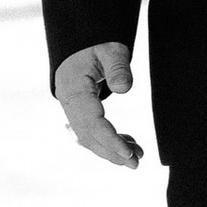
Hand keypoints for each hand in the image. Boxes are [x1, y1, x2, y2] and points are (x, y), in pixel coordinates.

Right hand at [54, 42, 141, 168]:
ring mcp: (71, 109)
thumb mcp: (110, 49)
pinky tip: (128, 145)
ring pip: (89, 138)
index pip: (91, 121)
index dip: (109, 139)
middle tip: (136, 163)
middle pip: (88, 135)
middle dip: (111, 152)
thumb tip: (123, 89)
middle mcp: (68, 103)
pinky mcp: (79, 112)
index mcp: (73, 88)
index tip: (128, 152)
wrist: (81, 43)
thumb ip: (118, 66)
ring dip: (111, 150)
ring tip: (137, 156)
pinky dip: (108, 141)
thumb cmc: (96, 45)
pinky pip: (91, 132)